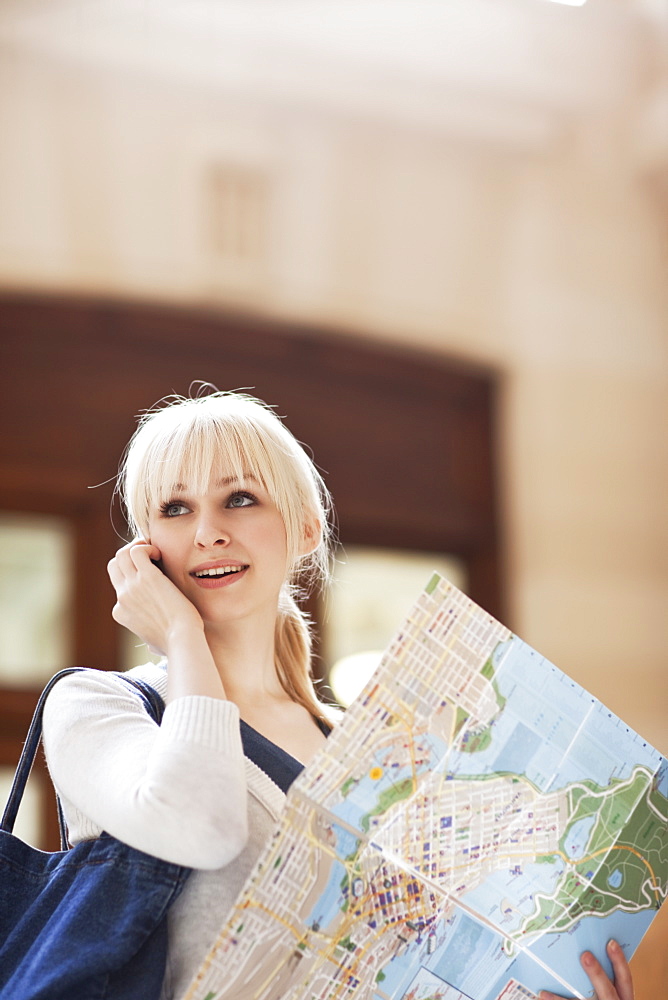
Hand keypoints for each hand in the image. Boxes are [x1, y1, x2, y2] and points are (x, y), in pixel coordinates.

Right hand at [108, 540, 202, 655]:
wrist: (181, 639)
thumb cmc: (174, 643)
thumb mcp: (153, 643)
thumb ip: (149, 637)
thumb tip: (153, 647)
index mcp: (121, 612)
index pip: (119, 585)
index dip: (133, 574)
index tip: (150, 572)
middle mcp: (122, 598)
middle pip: (115, 565)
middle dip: (129, 555)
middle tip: (149, 555)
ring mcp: (131, 587)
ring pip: (122, 555)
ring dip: (138, 548)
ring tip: (155, 553)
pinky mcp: (147, 577)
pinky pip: (137, 551)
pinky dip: (148, 547)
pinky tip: (160, 555)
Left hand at [540, 940, 632, 999]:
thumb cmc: (605, 995)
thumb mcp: (613, 989)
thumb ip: (604, 974)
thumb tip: (582, 947)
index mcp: (623, 996)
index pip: (625, 978)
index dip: (619, 961)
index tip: (610, 943)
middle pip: (608, 991)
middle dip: (597, 974)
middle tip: (585, 956)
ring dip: (563, 999)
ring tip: (546, 991)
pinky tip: (542, 995)